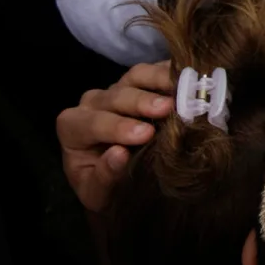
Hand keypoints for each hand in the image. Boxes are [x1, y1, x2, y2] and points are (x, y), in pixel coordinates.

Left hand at [57, 61, 172, 211]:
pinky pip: (155, 70)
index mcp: (73, 128)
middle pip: (116, 96)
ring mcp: (118, 88)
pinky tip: (191, 79)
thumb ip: (104, 177)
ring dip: (159, 80)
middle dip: (141, 102)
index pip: (92, 123)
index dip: (118, 126)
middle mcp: (93, 103)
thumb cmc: (104, 189)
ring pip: (135, 76)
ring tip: (182, 90)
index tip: (145, 134)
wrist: (118, 183)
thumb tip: (120, 154)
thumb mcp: (98, 194)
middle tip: (167, 109)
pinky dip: (173, 73)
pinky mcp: (141, 82)